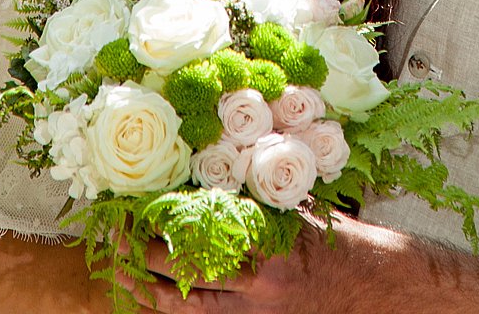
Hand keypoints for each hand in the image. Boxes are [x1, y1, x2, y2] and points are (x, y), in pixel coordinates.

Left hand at [114, 217, 352, 312]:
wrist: (363, 284)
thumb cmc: (331, 240)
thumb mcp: (294, 210)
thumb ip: (254, 198)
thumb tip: (209, 178)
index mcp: (267, 246)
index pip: (205, 233)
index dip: (166, 222)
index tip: (138, 208)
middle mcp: (256, 283)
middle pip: (186, 272)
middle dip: (144, 255)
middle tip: (116, 236)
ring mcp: (251, 312)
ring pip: (185, 305)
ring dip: (146, 288)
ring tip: (118, 271)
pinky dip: (170, 308)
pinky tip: (147, 296)